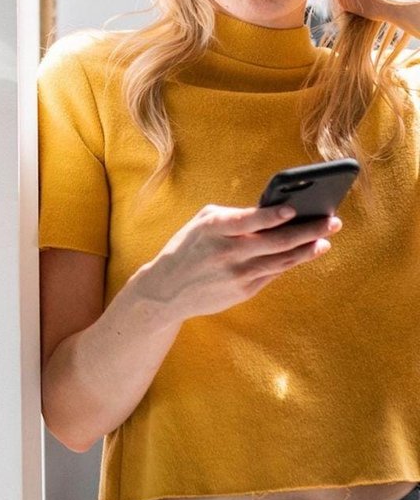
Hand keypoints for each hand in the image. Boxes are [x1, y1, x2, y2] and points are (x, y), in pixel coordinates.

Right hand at [132, 202, 340, 323]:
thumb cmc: (187, 248)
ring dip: (308, 249)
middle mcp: (227, 252)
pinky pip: (274, 273)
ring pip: (282, 260)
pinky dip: (292, 261)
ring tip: (325, 239)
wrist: (166, 289)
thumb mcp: (201, 224)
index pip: (248, 220)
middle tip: (332, 221)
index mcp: (213, 229)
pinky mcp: (244, 291)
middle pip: (277, 242)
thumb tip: (274, 212)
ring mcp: (237, 274)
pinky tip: (306, 252)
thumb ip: (233, 216)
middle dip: (309, 231)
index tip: (295, 209)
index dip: (272, 216)